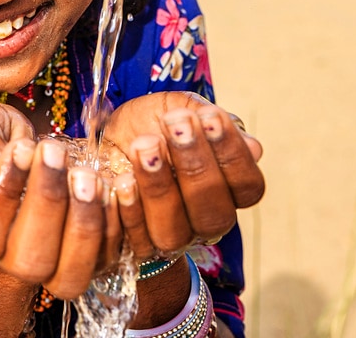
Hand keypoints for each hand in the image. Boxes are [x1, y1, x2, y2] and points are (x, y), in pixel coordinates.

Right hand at [0, 103, 120, 298]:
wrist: (20, 169)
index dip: (5, 189)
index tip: (22, 148)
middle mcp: (9, 260)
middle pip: (30, 260)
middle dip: (47, 202)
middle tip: (55, 154)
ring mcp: (51, 268)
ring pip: (70, 272)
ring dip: (83, 220)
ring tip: (86, 174)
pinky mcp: (89, 263)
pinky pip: (106, 258)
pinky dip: (114, 223)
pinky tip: (111, 185)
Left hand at [103, 92, 264, 258]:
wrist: (102, 138)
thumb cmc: (148, 124)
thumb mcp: (176, 109)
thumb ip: (207, 122)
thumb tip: (252, 148)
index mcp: (228, 190)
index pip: (247, 186)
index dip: (231, 153)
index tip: (208, 116)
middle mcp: (205, 220)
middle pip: (215, 213)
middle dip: (195, 165)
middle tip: (174, 126)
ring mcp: (172, 237)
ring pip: (174, 230)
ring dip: (160, 186)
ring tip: (144, 145)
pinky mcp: (135, 245)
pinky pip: (135, 238)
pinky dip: (129, 208)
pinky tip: (122, 179)